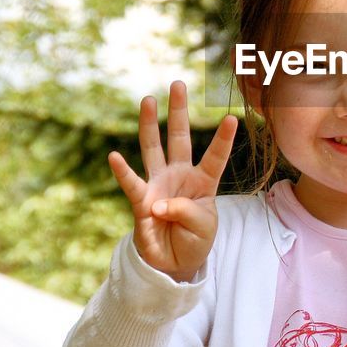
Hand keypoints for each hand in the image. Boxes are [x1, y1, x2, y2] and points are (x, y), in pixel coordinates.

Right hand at [108, 80, 238, 281]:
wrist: (173, 263)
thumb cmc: (194, 240)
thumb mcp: (203, 228)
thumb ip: (187, 212)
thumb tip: (159, 203)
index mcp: (203, 181)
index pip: (215, 156)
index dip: (222, 139)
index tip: (232, 118)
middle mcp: (179, 176)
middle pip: (179, 138)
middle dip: (178, 111)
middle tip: (178, 83)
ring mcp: (159, 185)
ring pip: (153, 149)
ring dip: (150, 125)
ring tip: (148, 100)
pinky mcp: (142, 201)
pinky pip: (132, 184)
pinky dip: (123, 172)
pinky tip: (115, 156)